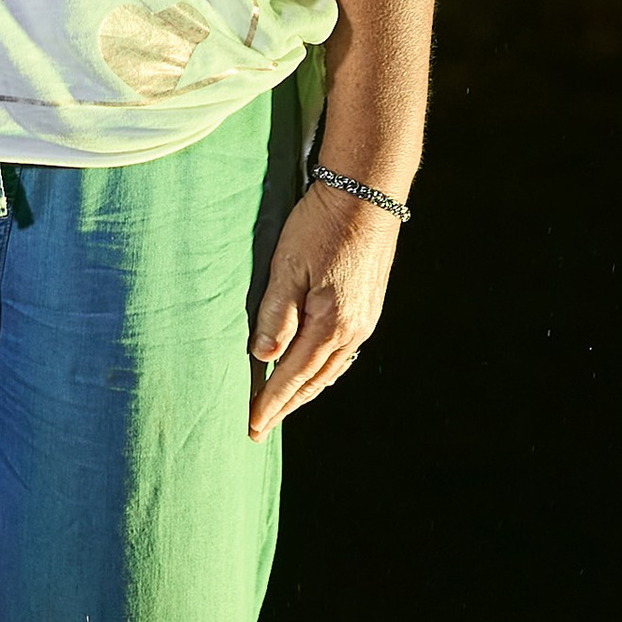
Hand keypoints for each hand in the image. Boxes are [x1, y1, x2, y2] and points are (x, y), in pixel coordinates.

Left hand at [248, 181, 402, 439]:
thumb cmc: (321, 225)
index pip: (293, 376)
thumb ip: (276, 314)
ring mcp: (364, 320)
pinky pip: (343, 353)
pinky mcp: (368, 307)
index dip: (271, 402)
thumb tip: (262, 358)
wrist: (366, 194)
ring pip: (331, 370)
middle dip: (287, 405)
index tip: (252, 425)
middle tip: (261, 427)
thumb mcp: (288, 265)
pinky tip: (316, 371)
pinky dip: (325, 370)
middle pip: (314, 381)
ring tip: (284, 406)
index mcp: (330, 324)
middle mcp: (352, 331)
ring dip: (306, 390)